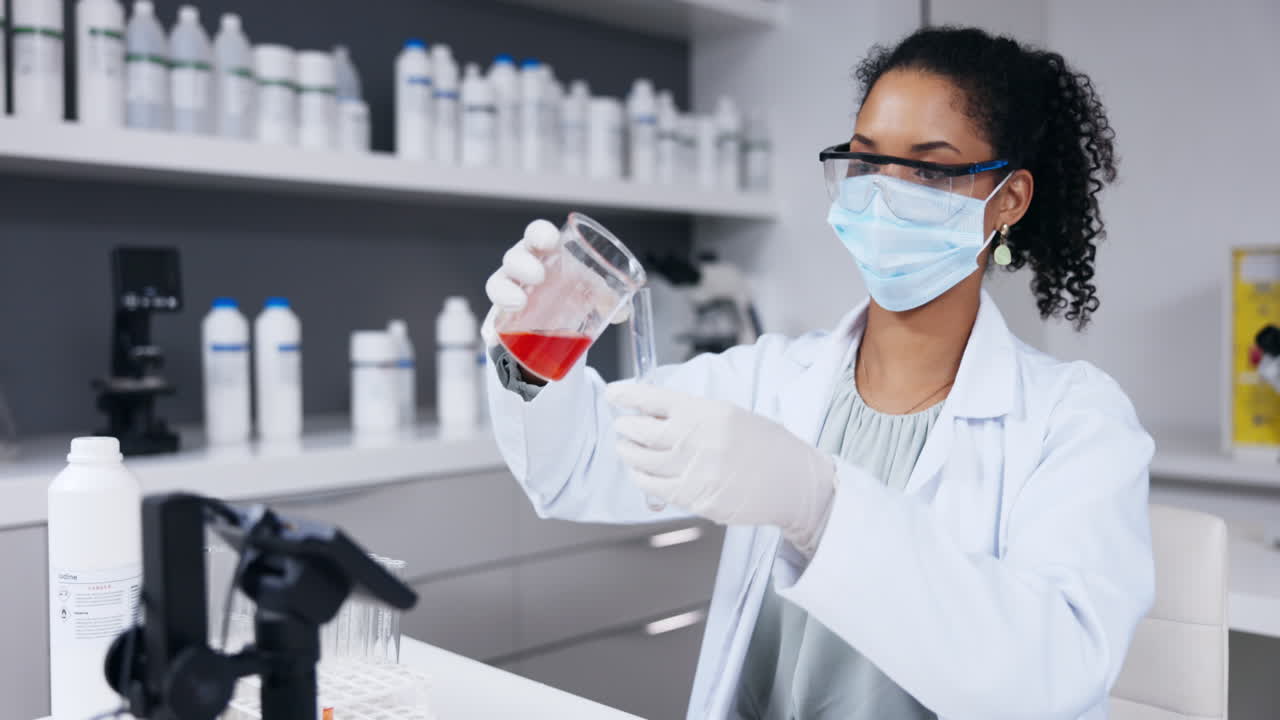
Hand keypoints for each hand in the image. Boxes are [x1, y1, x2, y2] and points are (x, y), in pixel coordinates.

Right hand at [481, 219, 630, 350]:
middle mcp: (522, 268)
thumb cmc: (571, 294)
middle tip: (538, 276)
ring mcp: (509, 292)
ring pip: (497, 284)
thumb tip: (623, 312)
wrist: (554, 325)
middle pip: (514, 257)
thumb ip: (607, 297)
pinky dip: (493, 325)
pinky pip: (491, 318)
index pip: (536, 234)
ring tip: (519, 303)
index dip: (539, 234)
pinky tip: (496, 330)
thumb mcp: (590, 292)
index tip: (550, 242)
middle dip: (523, 263)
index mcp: (544, 253)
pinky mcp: (502, 318)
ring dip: (506, 291)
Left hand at [607, 383, 836, 554]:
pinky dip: (641, 478)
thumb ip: (692, 415)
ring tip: (625, 448)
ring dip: (628, 453)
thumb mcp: (730, 415)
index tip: (614, 394)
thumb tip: (653, 412)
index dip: (627, 396)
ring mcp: (694, 471)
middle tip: (621, 426)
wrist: (793, 482)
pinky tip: (640, 473)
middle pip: (640, 432)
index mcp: (706, 412)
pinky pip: (654, 488)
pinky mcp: (695, 498)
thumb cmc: (765, 446)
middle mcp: (696, 440)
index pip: (653, 399)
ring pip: (642, 461)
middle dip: (624, 427)